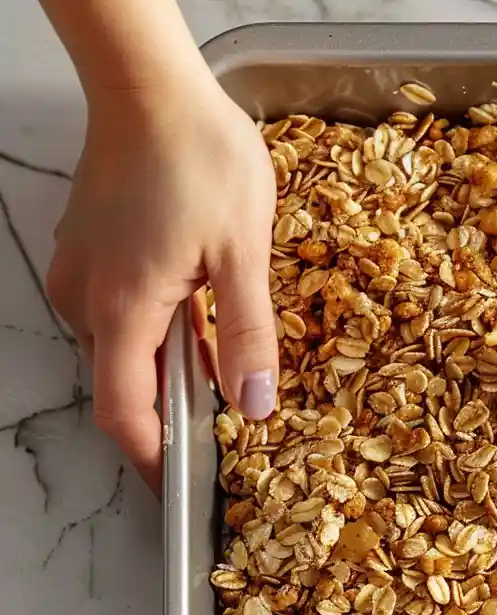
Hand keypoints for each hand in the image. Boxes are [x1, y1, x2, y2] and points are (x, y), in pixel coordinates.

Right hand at [47, 79, 277, 492]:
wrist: (153, 84)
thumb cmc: (199, 157)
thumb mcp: (245, 253)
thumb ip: (248, 335)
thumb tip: (255, 405)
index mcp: (123, 310)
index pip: (125, 414)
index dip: (154, 461)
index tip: (184, 490)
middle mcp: (88, 300)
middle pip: (124, 386)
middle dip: (172, 416)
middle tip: (226, 427)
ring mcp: (82, 274)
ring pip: (124, 351)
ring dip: (170, 369)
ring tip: (223, 365)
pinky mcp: (89, 254)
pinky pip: (121, 316)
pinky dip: (159, 333)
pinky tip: (200, 317)